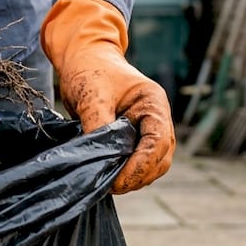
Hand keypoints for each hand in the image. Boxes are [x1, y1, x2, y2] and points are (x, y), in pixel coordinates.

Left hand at [41, 0, 174, 192]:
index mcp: (154, 103)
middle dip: (139, 175)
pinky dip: (129, 172)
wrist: (84, 59)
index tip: (119, 182)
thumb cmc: (90, 71)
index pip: (158, 142)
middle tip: (112, 186)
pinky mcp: (137, 137)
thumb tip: (102, 159)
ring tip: (110, 183)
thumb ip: (99, 125)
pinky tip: (110, 176)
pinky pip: (140, 160)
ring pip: (154, 164)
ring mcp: (149, 128)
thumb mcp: (92, 95)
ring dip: (136, 177)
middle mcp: (158, 117)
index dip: (141, 166)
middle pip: (162, 158)